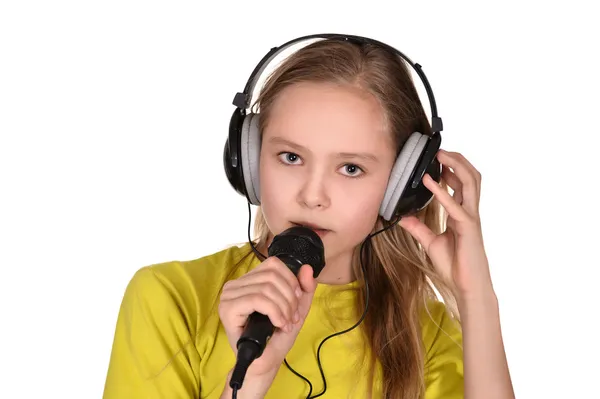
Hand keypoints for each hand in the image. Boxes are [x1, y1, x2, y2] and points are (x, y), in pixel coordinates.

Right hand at [218, 256, 316, 377]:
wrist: (264, 362)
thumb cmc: (276, 336)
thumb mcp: (296, 308)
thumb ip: (304, 288)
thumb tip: (307, 268)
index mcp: (248, 280)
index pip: (273, 264)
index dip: (290, 280)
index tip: (296, 301)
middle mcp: (235, 285)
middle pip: (271, 276)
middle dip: (289, 298)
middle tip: (292, 317)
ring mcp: (229, 296)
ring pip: (266, 288)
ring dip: (283, 308)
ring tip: (285, 323)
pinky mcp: (228, 309)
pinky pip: (257, 300)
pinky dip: (274, 312)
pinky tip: (278, 324)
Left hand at [399, 149, 493, 300]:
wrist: (468, 287)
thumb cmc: (455, 266)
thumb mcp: (431, 243)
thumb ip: (418, 228)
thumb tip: (403, 217)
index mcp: (462, 214)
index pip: (461, 183)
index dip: (452, 168)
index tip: (437, 158)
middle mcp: (469, 212)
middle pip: (471, 176)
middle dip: (457, 160)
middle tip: (438, 150)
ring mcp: (471, 218)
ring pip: (471, 183)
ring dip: (455, 166)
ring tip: (439, 155)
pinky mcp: (468, 228)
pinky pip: (456, 206)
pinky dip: (442, 192)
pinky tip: (429, 182)